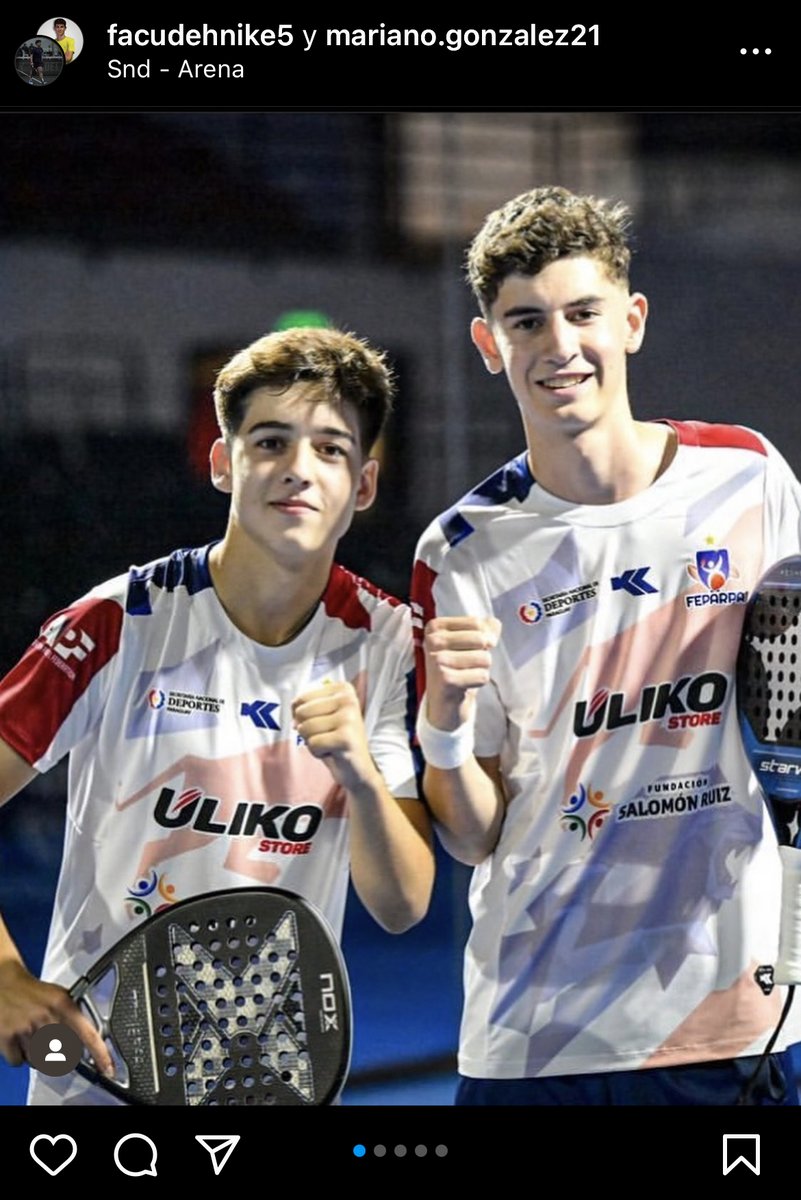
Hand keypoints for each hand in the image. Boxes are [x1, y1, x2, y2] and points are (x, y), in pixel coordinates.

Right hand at [0, 958, 112, 1075]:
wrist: (6, 983)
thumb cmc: (34, 992)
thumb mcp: (60, 997)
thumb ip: (74, 1018)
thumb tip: (88, 1042)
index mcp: (63, 1005)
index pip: (88, 1034)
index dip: (100, 1054)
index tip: (107, 1068)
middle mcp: (46, 1017)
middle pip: (63, 1054)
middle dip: (60, 1053)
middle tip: (52, 1041)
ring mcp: (26, 1028)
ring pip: (40, 1061)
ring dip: (37, 1055)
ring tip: (33, 1036)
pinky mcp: (8, 1037)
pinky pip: (20, 1062)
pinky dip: (20, 1056)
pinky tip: (20, 1040)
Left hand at [292, 681, 376, 794]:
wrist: (358, 768)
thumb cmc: (336, 740)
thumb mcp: (321, 717)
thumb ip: (304, 708)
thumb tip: (295, 721)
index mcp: (342, 689)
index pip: (300, 700)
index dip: (302, 717)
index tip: (322, 724)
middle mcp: (348, 699)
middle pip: (302, 713)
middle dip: (307, 730)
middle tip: (326, 736)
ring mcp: (349, 717)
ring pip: (306, 728)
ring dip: (312, 742)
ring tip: (330, 744)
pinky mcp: (346, 737)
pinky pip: (313, 744)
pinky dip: (317, 753)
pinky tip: (333, 752)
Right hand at [423, 615, 500, 728]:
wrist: (444, 704)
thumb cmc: (457, 670)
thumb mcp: (468, 645)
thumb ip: (484, 630)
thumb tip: (495, 623)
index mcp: (435, 627)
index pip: (476, 623)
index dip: (484, 637)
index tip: (472, 649)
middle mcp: (432, 641)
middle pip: (481, 639)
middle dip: (483, 654)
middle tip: (467, 665)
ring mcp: (437, 660)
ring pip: (484, 658)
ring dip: (481, 669)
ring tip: (466, 675)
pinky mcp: (446, 679)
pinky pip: (482, 675)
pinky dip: (479, 682)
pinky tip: (465, 686)